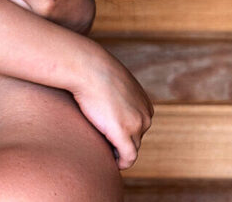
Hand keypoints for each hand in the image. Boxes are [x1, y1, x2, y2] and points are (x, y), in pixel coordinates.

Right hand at [69, 45, 152, 169]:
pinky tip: (112, 163)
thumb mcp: (113, 82)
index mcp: (144, 104)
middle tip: (102, 141)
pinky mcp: (123, 133)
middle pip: (136, 138)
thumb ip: (116, 94)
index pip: (138, 126)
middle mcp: (145, 115)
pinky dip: (123, 163)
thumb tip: (104, 100)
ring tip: (103, 149)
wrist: (86, 67)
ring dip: (119, 152)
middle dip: (121, 141)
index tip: (108, 133)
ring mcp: (136, 125)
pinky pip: (128, 157)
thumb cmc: (93, 70)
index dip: (124, 132)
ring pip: (131, 148)